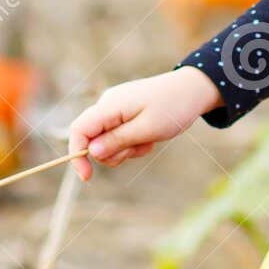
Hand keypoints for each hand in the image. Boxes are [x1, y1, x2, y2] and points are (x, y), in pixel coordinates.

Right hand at [67, 67, 220, 179]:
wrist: (192, 91)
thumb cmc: (172, 108)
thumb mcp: (147, 129)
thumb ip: (118, 141)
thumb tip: (91, 152)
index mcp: (110, 105)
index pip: (79, 130)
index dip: (77, 154)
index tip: (87, 177)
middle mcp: (108, 105)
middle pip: (93, 140)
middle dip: (114, 152)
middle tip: (140, 147)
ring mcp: (115, 109)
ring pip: (107, 142)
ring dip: (126, 149)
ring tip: (148, 140)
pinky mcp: (123, 114)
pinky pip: (119, 137)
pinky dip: (133, 143)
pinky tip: (150, 136)